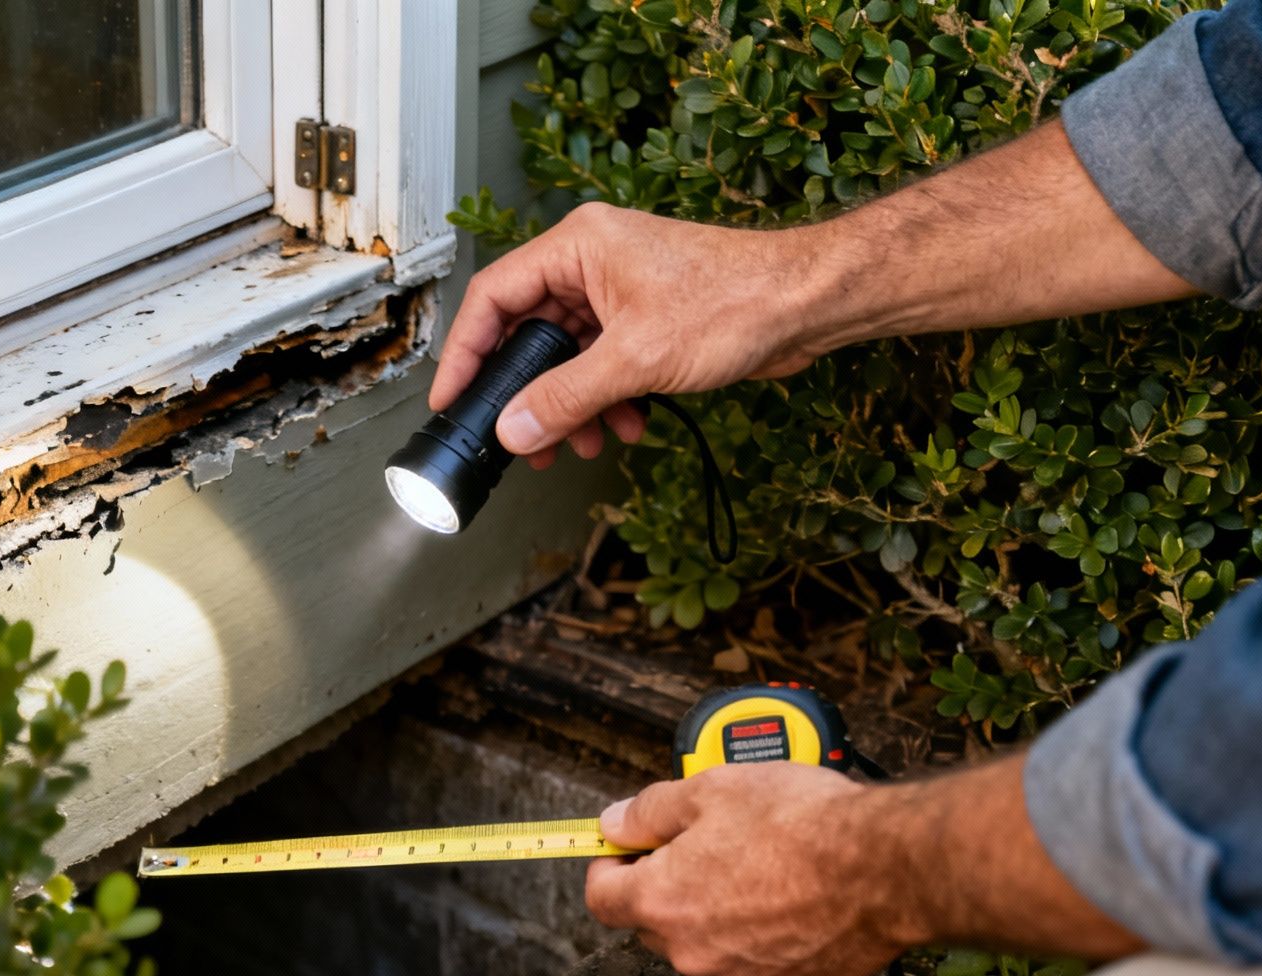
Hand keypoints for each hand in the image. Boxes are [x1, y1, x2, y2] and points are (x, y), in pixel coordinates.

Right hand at [431, 202, 822, 467]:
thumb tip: (513, 430)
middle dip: (528, 392)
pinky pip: (603, 362)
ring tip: (579, 443)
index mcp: (577, 246)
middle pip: (529, 331)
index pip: (494, 297)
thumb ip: (565, 397)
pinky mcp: (646, 317)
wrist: (809, 303)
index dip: (466, 352)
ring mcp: (620, 289)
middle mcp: (592, 261)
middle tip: (519, 440)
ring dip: (571, 403)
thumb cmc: (736, 302)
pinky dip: (606, 397)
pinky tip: (626, 425)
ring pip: (568, 354)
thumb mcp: (636, 359)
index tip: (452, 399)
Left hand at [585, 762, 917, 975]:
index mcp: (662, 901)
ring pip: (702, 944)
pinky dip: (755, 936)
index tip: (625, 847)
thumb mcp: (711, 789)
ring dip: (712, 912)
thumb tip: (616, 823)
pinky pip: (749, 963)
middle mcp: (692, 951)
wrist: (885, 868)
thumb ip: (650, 811)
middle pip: (651, 922)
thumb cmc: (802, 825)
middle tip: (700, 845)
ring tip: (755, 866)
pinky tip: (785, 898)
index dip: (608, 866)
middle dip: (663, 885)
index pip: (601, 898)